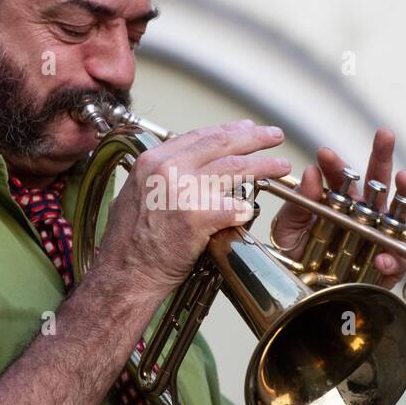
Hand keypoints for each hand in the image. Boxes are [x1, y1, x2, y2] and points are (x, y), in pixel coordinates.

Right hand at [96, 119, 291, 293]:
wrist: (124, 275)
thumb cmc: (129, 244)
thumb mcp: (136, 194)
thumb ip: (160, 177)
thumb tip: (185, 167)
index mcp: (153, 160)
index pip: (199, 135)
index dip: (228, 131)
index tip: (247, 129)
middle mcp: (167, 169)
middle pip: (222, 144)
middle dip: (254, 138)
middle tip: (274, 137)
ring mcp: (182, 191)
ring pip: (235, 170)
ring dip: (264, 166)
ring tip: (281, 167)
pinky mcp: (196, 217)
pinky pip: (234, 207)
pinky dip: (246, 209)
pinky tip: (254, 210)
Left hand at [270, 127, 405, 289]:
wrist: (300, 293)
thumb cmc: (297, 256)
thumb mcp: (288, 228)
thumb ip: (299, 203)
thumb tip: (311, 173)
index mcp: (339, 202)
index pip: (341, 178)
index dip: (335, 166)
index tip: (324, 155)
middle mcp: (363, 216)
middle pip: (378, 183)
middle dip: (382, 157)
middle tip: (384, 134)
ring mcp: (379, 238)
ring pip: (400, 213)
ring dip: (405, 195)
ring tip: (405, 177)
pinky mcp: (388, 266)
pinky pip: (397, 259)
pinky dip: (392, 257)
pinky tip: (383, 256)